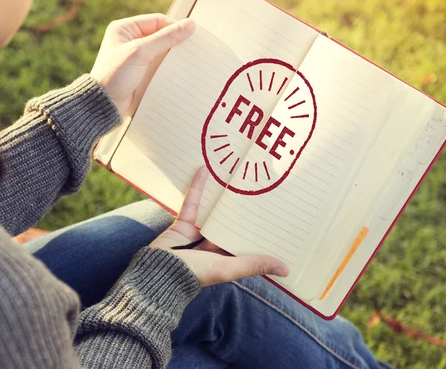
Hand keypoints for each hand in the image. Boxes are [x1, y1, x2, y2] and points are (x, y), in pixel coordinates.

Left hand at [90, 13, 194, 114]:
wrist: (104, 105)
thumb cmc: (115, 75)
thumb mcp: (141, 52)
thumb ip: (166, 38)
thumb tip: (190, 24)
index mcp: (125, 29)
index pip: (157, 21)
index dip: (174, 26)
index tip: (192, 34)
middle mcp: (130, 40)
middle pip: (160, 35)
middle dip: (175, 42)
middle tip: (193, 48)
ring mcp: (135, 57)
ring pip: (161, 51)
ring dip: (173, 56)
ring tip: (189, 60)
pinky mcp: (140, 72)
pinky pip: (159, 65)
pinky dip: (169, 67)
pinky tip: (178, 71)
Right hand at [150, 167, 289, 287]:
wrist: (159, 272)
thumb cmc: (196, 273)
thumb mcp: (229, 268)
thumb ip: (255, 265)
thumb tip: (287, 270)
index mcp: (226, 258)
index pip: (246, 242)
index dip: (258, 231)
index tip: (275, 216)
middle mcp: (213, 246)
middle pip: (230, 224)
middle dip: (242, 210)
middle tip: (259, 189)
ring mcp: (197, 233)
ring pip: (213, 211)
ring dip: (221, 197)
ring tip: (234, 177)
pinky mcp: (182, 223)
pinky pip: (192, 203)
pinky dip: (197, 188)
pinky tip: (204, 171)